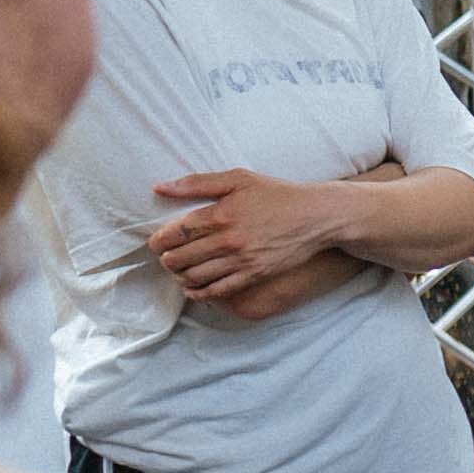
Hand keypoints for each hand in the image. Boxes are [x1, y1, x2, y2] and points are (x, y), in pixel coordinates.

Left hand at [143, 169, 351, 305]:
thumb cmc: (277, 194)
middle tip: (165, 256)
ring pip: (196, 276)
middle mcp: (228, 241)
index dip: (159, 240)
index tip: (157, 241)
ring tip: (177, 270)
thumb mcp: (239, 179)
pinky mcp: (254, 275)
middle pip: (181, 257)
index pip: (176, 233)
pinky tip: (193, 289)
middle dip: (166, 259)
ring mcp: (242, 261)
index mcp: (221, 214)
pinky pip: (219, 291)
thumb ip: (197, 183)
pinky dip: (200, 293)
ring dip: (179, 276)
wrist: (316, 216)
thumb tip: (160, 188)